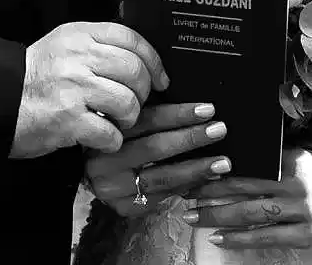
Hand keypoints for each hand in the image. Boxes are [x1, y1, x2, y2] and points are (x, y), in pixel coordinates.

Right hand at [10, 22, 168, 158]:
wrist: (0, 102)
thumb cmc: (38, 77)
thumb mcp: (65, 45)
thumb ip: (98, 43)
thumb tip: (142, 53)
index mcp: (80, 34)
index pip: (130, 37)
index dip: (153, 59)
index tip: (161, 78)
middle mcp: (78, 56)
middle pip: (135, 70)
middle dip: (144, 92)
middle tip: (135, 103)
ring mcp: (73, 87)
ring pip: (128, 103)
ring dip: (128, 119)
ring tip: (116, 121)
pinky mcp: (68, 119)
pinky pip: (111, 132)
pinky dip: (111, 140)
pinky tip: (100, 138)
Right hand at [86, 102, 230, 216]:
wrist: (89, 170)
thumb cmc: (114, 134)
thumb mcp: (123, 116)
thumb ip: (146, 108)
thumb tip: (190, 104)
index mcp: (105, 130)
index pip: (146, 121)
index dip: (178, 114)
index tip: (206, 109)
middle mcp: (104, 162)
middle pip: (155, 148)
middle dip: (191, 138)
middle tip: (219, 129)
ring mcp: (112, 188)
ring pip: (161, 177)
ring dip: (196, 169)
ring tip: (222, 162)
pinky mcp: (123, 207)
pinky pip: (160, 198)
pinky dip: (185, 187)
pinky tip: (205, 179)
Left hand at [183, 148, 311, 249]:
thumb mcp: (294, 158)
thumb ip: (268, 157)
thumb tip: (229, 154)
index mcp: (288, 162)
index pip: (246, 166)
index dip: (218, 170)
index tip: (194, 171)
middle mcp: (293, 186)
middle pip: (243, 189)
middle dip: (209, 193)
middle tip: (184, 195)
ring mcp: (300, 213)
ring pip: (251, 214)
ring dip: (218, 217)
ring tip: (193, 217)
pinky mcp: (305, 236)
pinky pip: (266, 238)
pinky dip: (240, 239)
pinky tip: (220, 239)